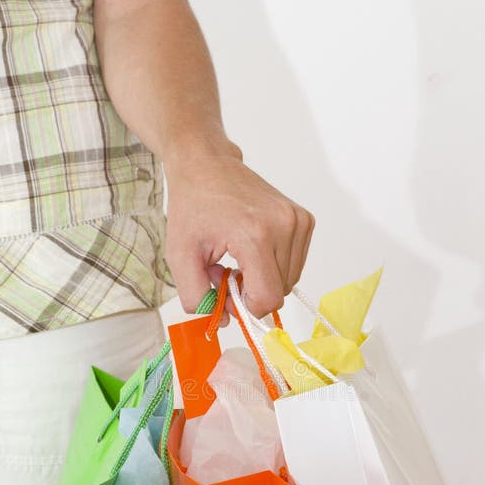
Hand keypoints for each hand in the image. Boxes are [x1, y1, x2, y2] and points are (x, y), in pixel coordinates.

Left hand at [163, 138, 315, 318]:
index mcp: (255, 235)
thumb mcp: (180, 256)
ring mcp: (298, 221)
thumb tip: (223, 321)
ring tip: (240, 259)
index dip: (247, 307)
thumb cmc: (192, 206)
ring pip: (291, 280)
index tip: (227, 292)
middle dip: (253, 292)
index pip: (267, 298)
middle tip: (228, 272)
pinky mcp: (304, 219)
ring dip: (265, 279)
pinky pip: (296, 263)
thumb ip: (197, 297)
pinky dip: (276, 265)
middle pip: (280, 292)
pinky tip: (254, 249)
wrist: (206, 164)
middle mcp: (284, 226)